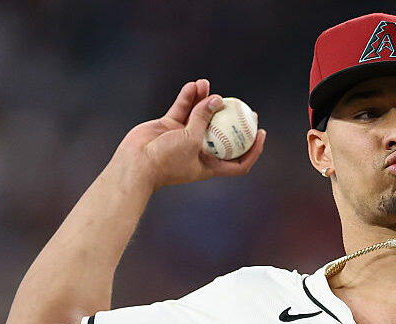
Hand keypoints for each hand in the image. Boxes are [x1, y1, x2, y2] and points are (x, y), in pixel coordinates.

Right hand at [108, 79, 267, 191]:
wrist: (135, 164)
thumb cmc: (166, 160)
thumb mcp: (191, 140)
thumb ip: (204, 118)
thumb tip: (217, 99)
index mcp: (210, 165)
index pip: (239, 162)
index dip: (253, 149)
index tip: (260, 133)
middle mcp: (200, 151)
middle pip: (222, 134)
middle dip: (231, 119)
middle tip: (241, 104)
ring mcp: (184, 138)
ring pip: (199, 116)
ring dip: (204, 101)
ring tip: (207, 86)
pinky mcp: (169, 126)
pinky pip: (182, 109)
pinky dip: (187, 98)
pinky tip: (193, 85)